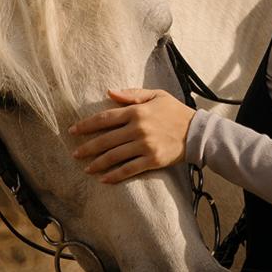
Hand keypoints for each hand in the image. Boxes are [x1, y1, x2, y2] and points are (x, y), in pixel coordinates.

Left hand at [68, 88, 194, 183]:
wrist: (197, 132)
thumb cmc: (175, 111)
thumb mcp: (155, 95)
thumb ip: (132, 94)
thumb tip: (109, 92)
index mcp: (136, 111)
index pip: (105, 118)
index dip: (87, 125)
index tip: (74, 130)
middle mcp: (138, 128)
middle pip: (106, 139)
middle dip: (88, 147)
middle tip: (75, 153)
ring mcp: (145, 146)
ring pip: (115, 156)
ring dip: (98, 163)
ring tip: (86, 168)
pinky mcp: (152, 160)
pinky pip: (129, 169)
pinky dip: (115, 175)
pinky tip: (103, 179)